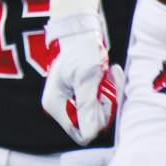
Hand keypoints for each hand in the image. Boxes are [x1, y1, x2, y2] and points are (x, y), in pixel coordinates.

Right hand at [42, 11, 121, 144]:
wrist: (78, 31)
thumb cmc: (81, 51)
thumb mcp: (86, 78)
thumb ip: (87, 106)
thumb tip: (89, 134)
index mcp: (55, 104)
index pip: (81, 133)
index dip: (97, 120)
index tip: (104, 98)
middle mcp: (59, 106)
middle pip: (90, 124)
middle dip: (105, 106)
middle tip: (110, 83)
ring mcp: (67, 101)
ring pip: (95, 113)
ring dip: (108, 97)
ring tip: (110, 75)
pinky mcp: (76, 95)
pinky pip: (96, 104)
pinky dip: (106, 92)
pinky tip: (107, 76)